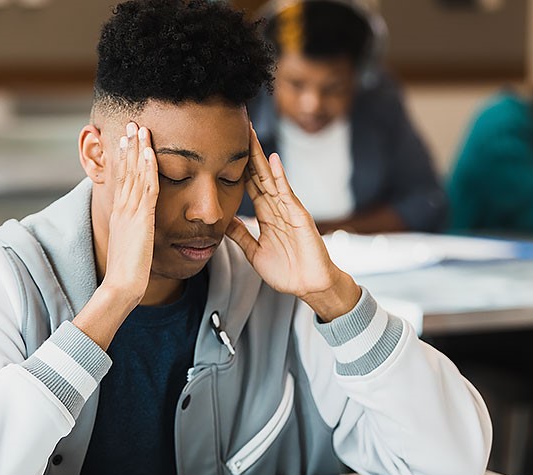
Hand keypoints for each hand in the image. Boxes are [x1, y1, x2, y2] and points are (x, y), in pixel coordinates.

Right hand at [102, 122, 159, 305]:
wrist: (122, 284)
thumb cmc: (127, 271)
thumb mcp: (129, 244)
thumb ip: (133, 231)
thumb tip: (136, 227)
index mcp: (119, 212)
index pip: (121, 177)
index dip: (124, 157)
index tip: (127, 139)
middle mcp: (122, 207)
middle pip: (125, 169)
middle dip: (129, 145)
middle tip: (131, 123)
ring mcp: (130, 211)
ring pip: (134, 173)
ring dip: (138, 149)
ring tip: (140, 128)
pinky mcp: (141, 217)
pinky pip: (146, 187)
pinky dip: (147, 168)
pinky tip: (149, 152)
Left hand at [226, 126, 359, 320]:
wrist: (309, 286)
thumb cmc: (286, 271)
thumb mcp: (254, 252)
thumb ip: (240, 235)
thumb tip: (224, 221)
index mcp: (266, 216)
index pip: (249, 186)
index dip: (238, 168)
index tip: (225, 150)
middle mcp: (277, 208)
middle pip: (259, 175)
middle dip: (248, 154)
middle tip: (237, 130)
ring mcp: (288, 210)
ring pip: (271, 179)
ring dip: (261, 158)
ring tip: (250, 136)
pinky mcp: (299, 217)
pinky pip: (287, 194)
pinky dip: (280, 177)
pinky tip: (273, 161)